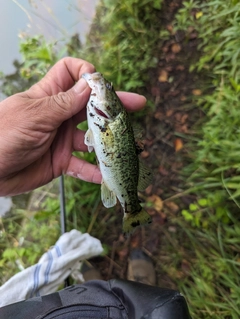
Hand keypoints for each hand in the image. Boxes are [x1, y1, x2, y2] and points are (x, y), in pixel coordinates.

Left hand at [0, 57, 145, 195]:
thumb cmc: (2, 135)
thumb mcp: (34, 115)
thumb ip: (63, 103)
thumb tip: (90, 85)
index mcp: (50, 96)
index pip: (71, 73)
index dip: (86, 74)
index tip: (98, 85)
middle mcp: (59, 115)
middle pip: (91, 106)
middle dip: (113, 107)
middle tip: (137, 105)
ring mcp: (62, 139)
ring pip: (92, 139)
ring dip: (109, 144)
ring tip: (126, 148)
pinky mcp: (61, 161)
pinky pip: (82, 166)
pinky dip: (94, 173)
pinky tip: (106, 178)